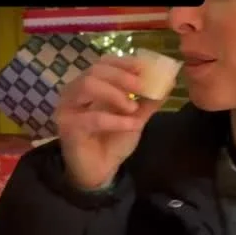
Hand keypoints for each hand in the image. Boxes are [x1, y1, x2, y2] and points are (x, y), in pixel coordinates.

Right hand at [55, 54, 160, 189]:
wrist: (100, 171)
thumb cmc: (113, 141)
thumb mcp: (135, 117)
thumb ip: (148, 100)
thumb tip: (168, 80)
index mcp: (90, 84)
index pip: (103, 62)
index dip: (125, 62)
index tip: (145, 69)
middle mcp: (74, 91)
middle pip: (95, 71)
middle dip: (122, 76)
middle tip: (142, 87)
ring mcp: (67, 107)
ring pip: (88, 86)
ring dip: (115, 93)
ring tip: (133, 107)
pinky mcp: (67, 127)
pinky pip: (91, 118)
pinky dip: (115, 120)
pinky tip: (131, 124)